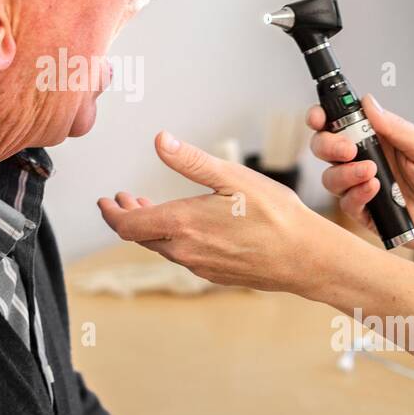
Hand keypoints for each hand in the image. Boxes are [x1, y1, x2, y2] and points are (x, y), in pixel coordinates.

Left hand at [97, 131, 366, 297]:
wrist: (307, 258)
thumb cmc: (275, 215)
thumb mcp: (232, 177)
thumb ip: (191, 161)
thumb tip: (160, 140)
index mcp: (181, 225)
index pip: (128, 224)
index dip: (111, 212)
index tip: (106, 200)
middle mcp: (184, 251)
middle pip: (141, 237)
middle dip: (127, 216)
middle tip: (121, 199)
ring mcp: (199, 266)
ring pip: (162, 246)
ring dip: (150, 227)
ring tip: (148, 207)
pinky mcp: (214, 274)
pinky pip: (182, 256)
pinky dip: (171, 238)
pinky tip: (183, 227)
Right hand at [309, 94, 413, 268]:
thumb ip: (396, 128)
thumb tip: (368, 102)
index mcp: (380, 140)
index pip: (341, 125)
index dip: (323, 118)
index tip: (319, 118)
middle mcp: (367, 162)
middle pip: (326, 150)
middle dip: (327, 146)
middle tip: (347, 149)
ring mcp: (365, 189)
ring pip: (331, 178)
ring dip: (344, 173)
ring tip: (371, 173)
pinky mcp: (368, 215)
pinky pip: (347, 204)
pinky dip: (356, 195)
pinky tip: (374, 190)